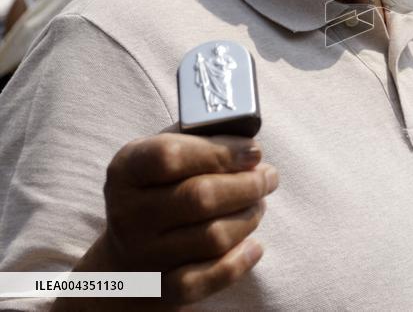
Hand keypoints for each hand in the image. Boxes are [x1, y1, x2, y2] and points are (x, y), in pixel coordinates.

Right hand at [81, 134, 278, 305]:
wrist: (126, 263)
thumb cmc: (160, 192)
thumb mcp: (164, 156)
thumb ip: (201, 140)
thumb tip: (248, 145)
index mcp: (126, 172)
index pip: (169, 156)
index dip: (220, 151)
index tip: (254, 152)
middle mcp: (128, 214)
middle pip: (200, 197)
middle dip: (248, 185)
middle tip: (269, 178)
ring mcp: (144, 255)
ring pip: (213, 236)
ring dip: (249, 217)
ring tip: (258, 204)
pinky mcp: (163, 289)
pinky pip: (210, 277)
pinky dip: (240, 260)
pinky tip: (253, 245)